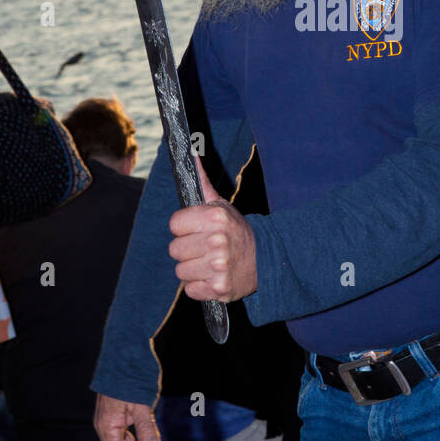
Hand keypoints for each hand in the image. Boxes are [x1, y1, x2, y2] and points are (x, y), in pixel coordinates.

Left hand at [168, 163, 256, 302]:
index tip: (198, 229)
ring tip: (210, 262)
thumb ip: (202, 182)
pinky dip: (200, 286)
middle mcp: (217, 241)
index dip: (184, 227)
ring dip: (193, 269)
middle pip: (174, 250)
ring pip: (180, 271)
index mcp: (216, 218)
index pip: (174, 224)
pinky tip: (213, 277)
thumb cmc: (236, 230)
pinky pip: (191, 289)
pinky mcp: (220, 289)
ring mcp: (219, 267)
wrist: (265, 259)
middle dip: (188, 249)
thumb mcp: (221, 204)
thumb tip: (188, 150)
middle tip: (205, 247)